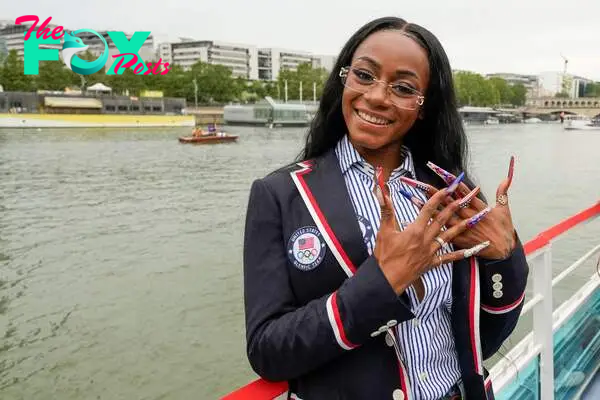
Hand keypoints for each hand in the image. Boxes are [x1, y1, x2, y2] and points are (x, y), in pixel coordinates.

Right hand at [373, 167, 490, 294]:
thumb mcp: (384, 231)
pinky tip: (470, 250)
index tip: (446, 188)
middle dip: (453, 207)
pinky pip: (448, 258)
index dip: (437, 198)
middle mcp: (426, 239)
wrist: (388, 279)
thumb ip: (386, 210)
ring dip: (461, 226)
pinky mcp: (431, 263)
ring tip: (473, 219)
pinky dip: (460, 254)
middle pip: (442, 220)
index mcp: (415, 230)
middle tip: (463, 198)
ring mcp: (430, 252)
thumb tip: (382, 192)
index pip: (428, 210)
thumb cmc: (384, 256)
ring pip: (449, 236)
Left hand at [399, 158, 516, 259]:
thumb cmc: (504, 230)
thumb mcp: (504, 209)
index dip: (450, 181)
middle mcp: (467, 216)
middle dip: (432, 191)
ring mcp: (461, 228)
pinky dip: (431, 228)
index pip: (461, 191)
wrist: (503, 251)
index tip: (440, 171)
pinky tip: (419, 223)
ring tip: (412, 198)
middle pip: (446, 202)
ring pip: (440, 216)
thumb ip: (502, 193)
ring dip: (426, 208)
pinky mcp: (457, 240)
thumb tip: (505, 178)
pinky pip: (441, 233)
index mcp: (478, 207)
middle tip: (418, 183)